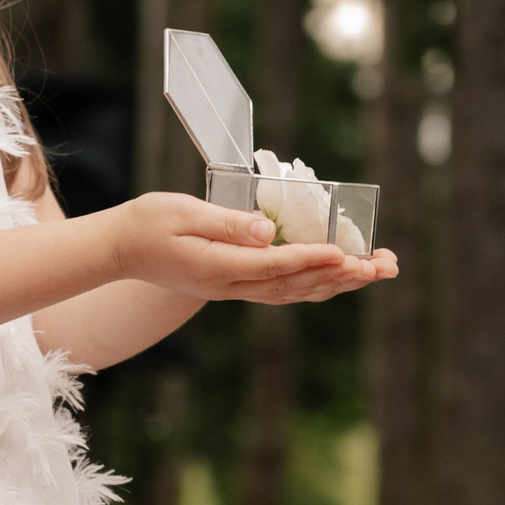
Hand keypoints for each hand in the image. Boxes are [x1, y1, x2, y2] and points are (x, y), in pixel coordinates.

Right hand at [112, 193, 399, 303]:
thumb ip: (226, 223)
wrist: (120, 249)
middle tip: (384, 267)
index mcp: (219, 268)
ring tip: (376, 271)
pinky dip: (315, 283)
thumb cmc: (148, 224)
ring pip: (295, 291)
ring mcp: (234, 288)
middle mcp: (232, 285)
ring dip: (338, 282)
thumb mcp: (183, 213)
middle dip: (343, 276)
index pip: (277, 265)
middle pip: (297, 285)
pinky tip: (338, 277)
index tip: (347, 256)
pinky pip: (284, 288)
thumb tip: (268, 231)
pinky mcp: (235, 283)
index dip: (314, 260)